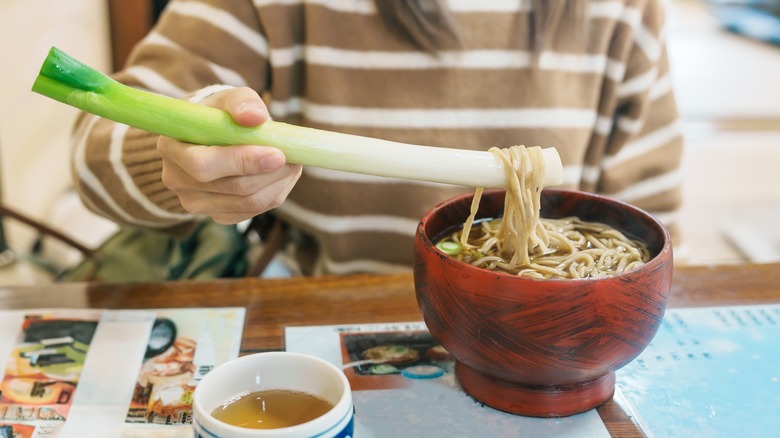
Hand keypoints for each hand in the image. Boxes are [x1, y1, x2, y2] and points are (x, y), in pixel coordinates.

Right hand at [158, 87, 301, 223]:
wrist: (209, 136)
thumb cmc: (218, 114)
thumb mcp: (227, 99)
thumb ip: (241, 101)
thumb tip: (256, 116)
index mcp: (172, 148)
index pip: (204, 165)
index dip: (243, 161)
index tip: (278, 153)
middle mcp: (177, 180)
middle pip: (233, 187)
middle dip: (271, 173)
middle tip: (295, 158)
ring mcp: (195, 202)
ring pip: (248, 203)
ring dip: (278, 183)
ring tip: (293, 163)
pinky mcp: (216, 215)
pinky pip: (253, 211)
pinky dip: (274, 193)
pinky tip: (280, 176)